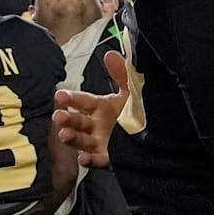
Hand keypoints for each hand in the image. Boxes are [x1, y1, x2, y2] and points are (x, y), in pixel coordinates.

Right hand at [52, 50, 127, 166]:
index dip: (70, 98)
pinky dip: (88, 160)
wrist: (155, 131)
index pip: (81, 101)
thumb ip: (120, 73)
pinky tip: (84, 158)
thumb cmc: (138, 111)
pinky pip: (95, 160)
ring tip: (65, 135)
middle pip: (77, 121)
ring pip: (81, 140)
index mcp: (99, 107)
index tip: (59, 95)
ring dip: (71, 138)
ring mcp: (99, 141)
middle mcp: (95, 125)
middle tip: (58, 116)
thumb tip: (110, 54)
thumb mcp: (131, 90)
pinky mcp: (107, 156)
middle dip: (66, 119)